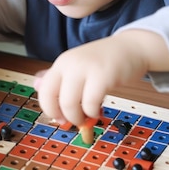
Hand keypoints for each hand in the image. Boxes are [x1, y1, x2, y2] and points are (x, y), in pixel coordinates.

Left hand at [34, 30, 168, 126]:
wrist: (131, 48)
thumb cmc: (104, 60)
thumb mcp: (77, 65)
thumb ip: (59, 77)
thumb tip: (37, 86)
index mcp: (62, 63)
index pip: (44, 90)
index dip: (49, 109)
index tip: (59, 118)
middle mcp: (70, 63)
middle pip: (53, 99)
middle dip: (63, 116)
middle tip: (75, 121)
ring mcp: (86, 68)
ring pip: (69, 104)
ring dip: (78, 118)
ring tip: (88, 116)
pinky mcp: (103, 75)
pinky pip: (90, 103)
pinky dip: (93, 113)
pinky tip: (98, 110)